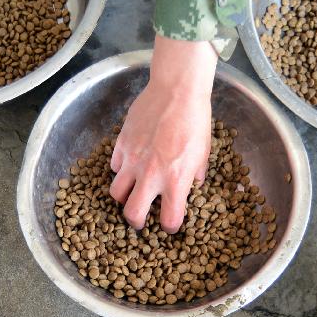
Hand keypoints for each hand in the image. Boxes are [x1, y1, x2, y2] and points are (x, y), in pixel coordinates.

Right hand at [109, 36, 217, 232]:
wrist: (177, 89)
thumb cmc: (195, 119)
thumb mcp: (203, 151)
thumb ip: (195, 174)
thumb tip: (192, 183)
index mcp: (175, 180)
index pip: (169, 220)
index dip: (170, 226)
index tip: (170, 223)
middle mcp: (150, 175)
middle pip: (132, 214)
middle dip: (136, 221)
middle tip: (141, 218)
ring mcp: (132, 160)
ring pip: (116, 193)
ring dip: (124, 196)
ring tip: (132, 190)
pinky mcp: (121, 144)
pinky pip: (113, 166)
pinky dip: (120, 170)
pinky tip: (130, 163)